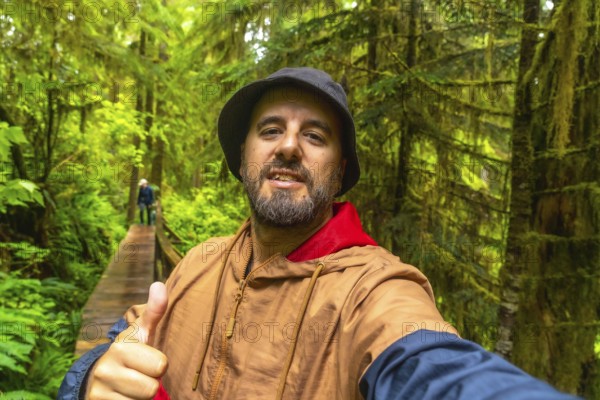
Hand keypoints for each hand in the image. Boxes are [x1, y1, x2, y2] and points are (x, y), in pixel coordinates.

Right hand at [85, 282, 167, 399]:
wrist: (96, 377)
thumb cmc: (128, 352)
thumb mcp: (140, 332)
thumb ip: (154, 311)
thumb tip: (159, 285)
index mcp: (121, 347)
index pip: (160, 365)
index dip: (159, 365)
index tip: (147, 360)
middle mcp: (106, 369)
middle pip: (151, 388)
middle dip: (151, 383)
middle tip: (140, 375)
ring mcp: (99, 392)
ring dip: (141, 397)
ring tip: (131, 387)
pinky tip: (124, 397)